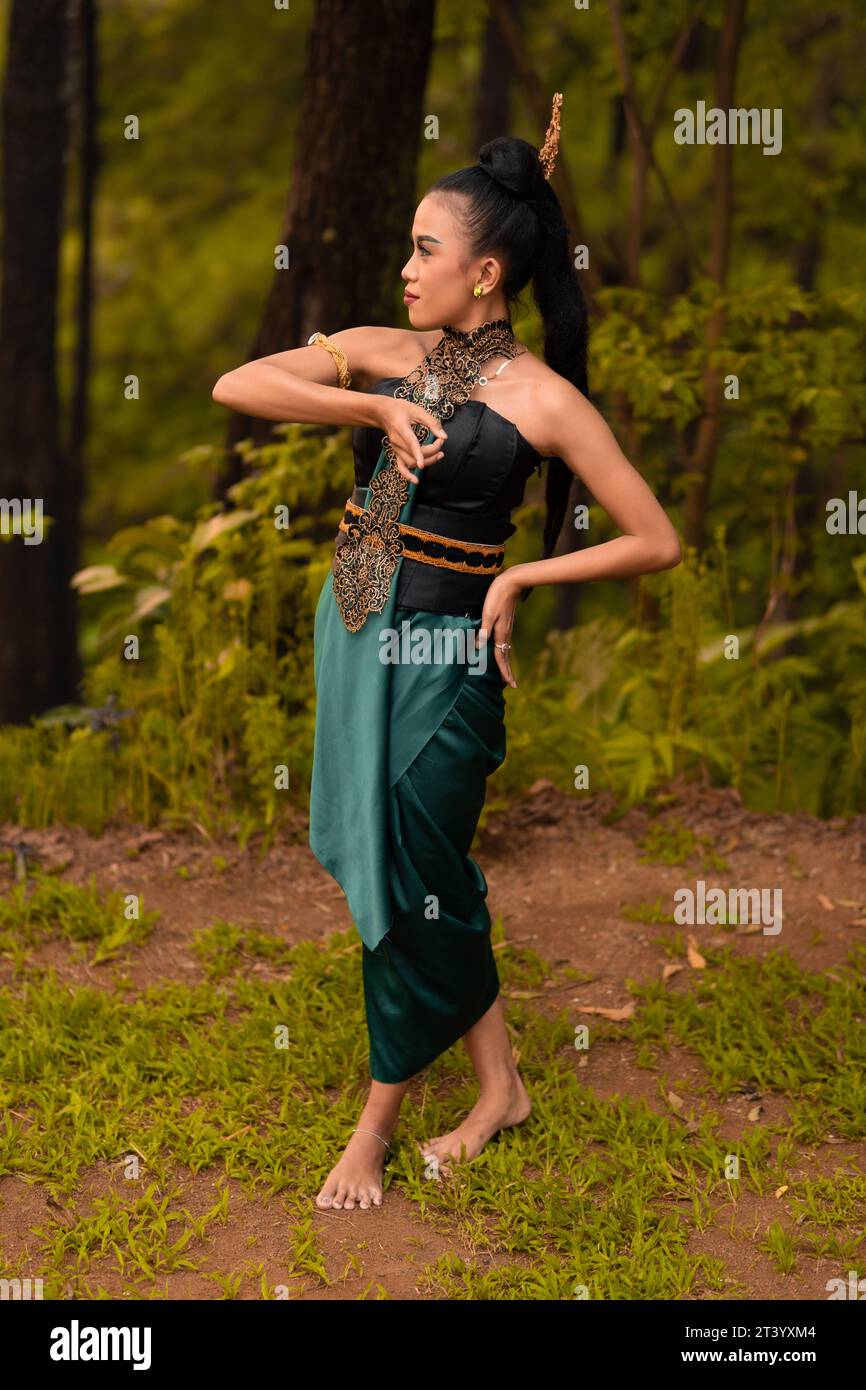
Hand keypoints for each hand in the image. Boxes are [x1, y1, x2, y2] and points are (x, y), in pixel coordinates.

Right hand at [376, 397, 447, 484]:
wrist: (383, 412)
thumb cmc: (401, 409)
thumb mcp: (418, 410)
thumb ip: (432, 422)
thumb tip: (444, 437)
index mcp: (401, 428)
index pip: (410, 443)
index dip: (417, 454)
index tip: (422, 463)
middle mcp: (396, 441)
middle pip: (414, 455)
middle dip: (432, 452)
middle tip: (441, 442)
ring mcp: (395, 449)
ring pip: (411, 463)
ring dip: (427, 462)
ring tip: (439, 454)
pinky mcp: (396, 453)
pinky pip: (401, 467)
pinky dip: (407, 475)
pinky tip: (416, 481)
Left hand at [475, 570, 523, 687]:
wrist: (511, 582)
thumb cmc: (497, 597)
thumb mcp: (488, 614)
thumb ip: (483, 632)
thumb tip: (479, 648)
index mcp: (501, 634)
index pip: (503, 658)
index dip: (505, 672)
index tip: (511, 685)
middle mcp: (505, 633)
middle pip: (506, 656)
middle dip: (508, 671)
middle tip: (510, 684)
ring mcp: (506, 628)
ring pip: (505, 649)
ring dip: (505, 662)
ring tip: (505, 672)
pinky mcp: (505, 622)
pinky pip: (503, 642)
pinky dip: (503, 651)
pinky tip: (500, 650)